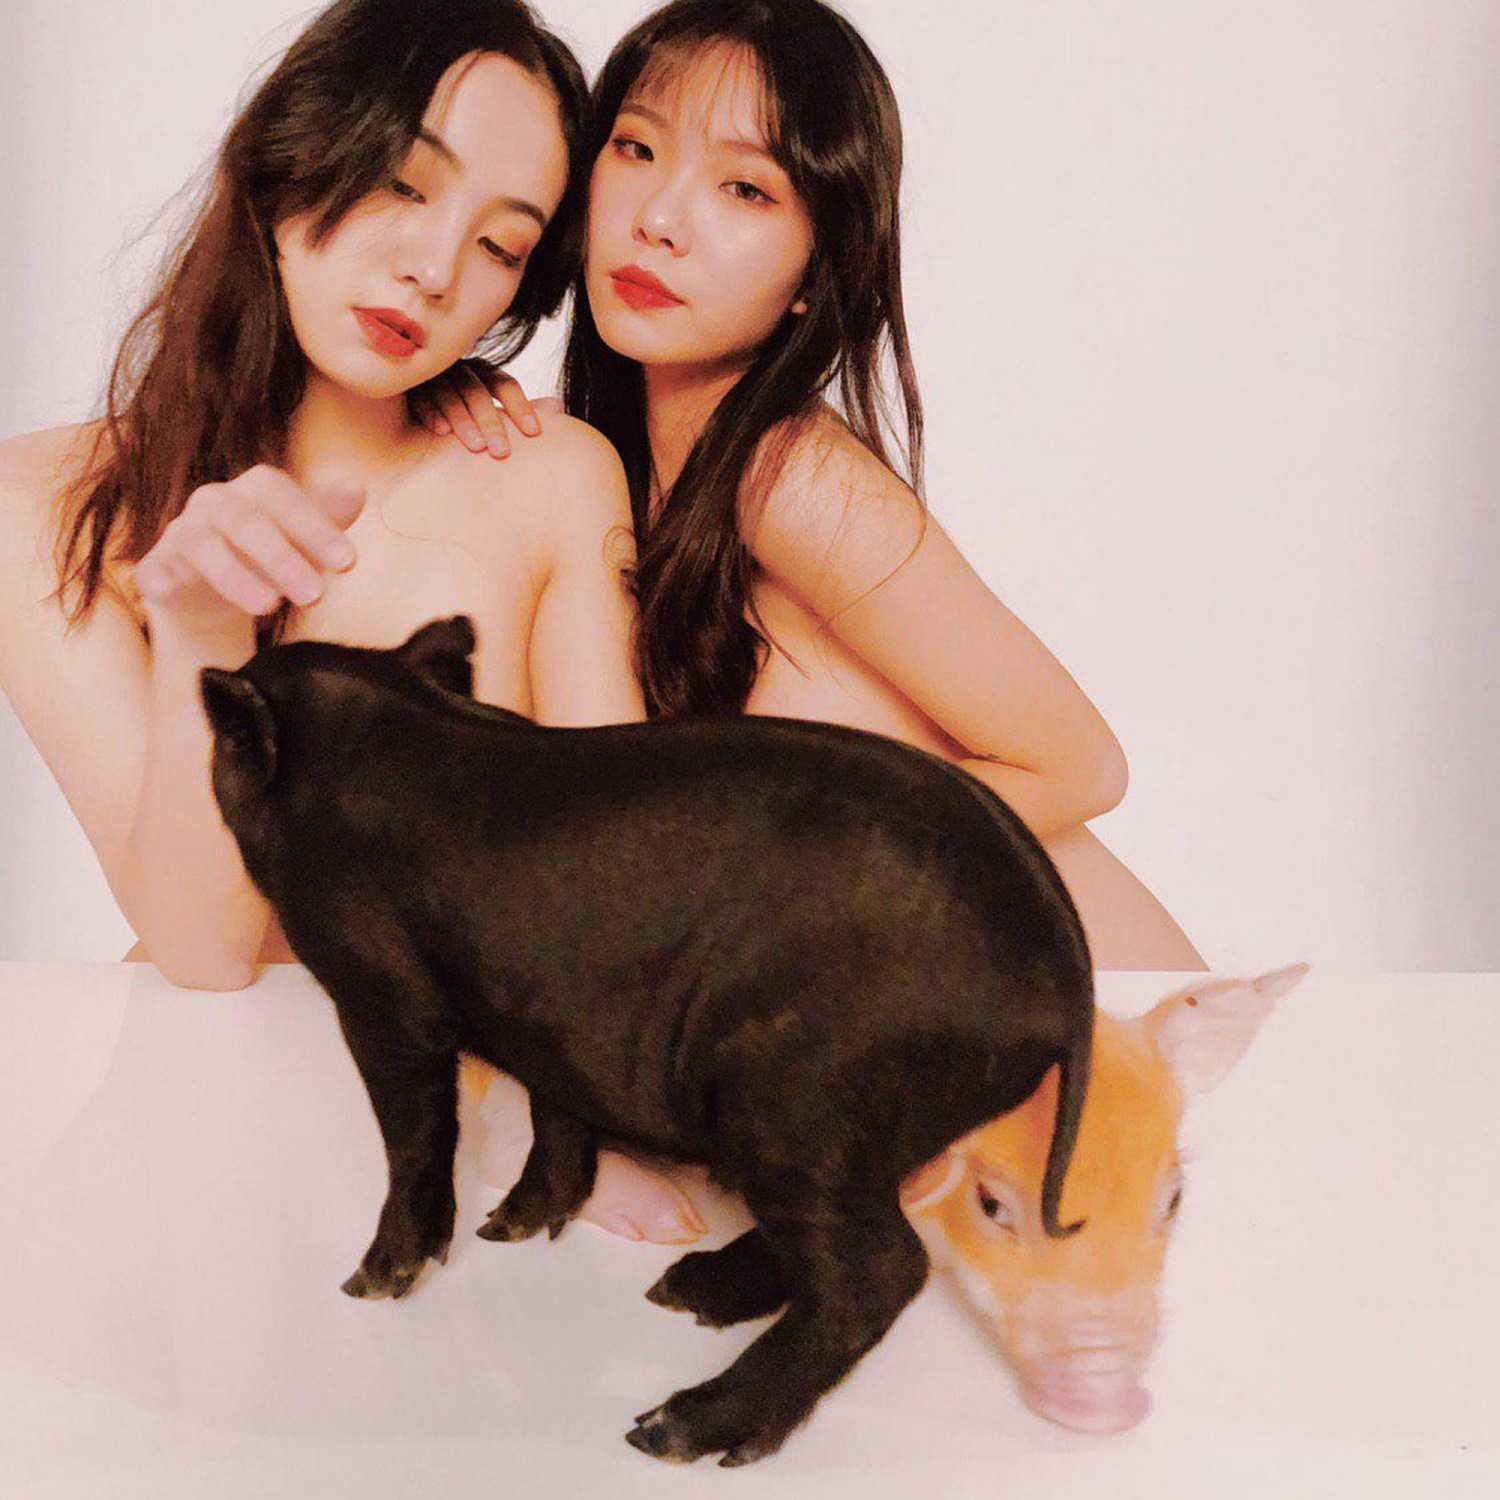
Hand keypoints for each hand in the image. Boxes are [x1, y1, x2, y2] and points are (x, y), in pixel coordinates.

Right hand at [133, 465, 362, 630]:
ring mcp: (183, 531)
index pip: (284, 497)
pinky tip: (175, 592)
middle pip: (247, 522)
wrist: (213, 587)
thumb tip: (356, 490)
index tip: (348, 563)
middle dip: (283, 559)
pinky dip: (166, 580)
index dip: (315, 528)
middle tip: (316, 596)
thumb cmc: (269, 554)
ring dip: (237, 577)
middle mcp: (216, 502)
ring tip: (270, 606)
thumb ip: (329, 516)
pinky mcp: (157, 565)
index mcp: (256, 489)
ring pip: (204, 546)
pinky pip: (157, 570)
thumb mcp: (305, 538)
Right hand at [409, 358, 561, 458]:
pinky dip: (431, 412)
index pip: (506, 385)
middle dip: (492, 422)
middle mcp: (459, 369)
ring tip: (475, 447)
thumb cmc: (463, 407)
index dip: (521, 408)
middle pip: (478, 391)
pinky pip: (420, 397)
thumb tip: (559, 405)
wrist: (414, 397)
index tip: (534, 434)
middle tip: (502, 453)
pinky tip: (440, 432)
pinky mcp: (407, 385)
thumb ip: (520, 407)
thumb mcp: (491, 405)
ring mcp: (432, 375)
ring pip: (451, 393)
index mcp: (483, 372)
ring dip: (463, 419)